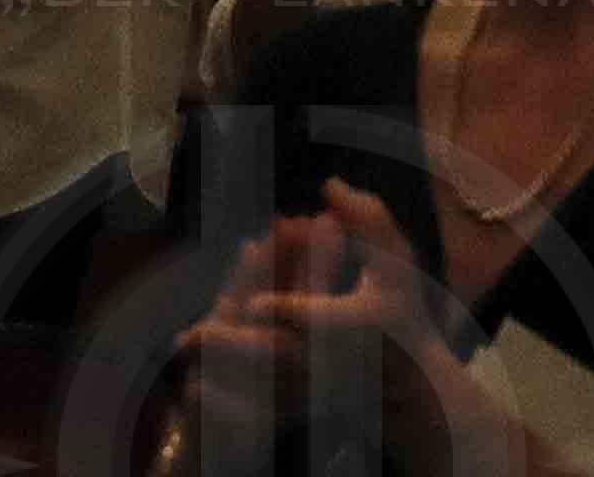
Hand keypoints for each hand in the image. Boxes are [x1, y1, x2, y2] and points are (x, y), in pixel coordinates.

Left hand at [177, 182, 501, 463]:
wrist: (412, 381)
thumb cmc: (402, 309)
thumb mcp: (397, 259)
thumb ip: (368, 218)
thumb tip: (328, 186)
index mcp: (355, 324)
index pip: (317, 320)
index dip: (285, 312)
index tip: (251, 305)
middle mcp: (332, 363)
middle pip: (275, 359)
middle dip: (233, 347)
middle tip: (192, 335)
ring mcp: (314, 392)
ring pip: (256, 385)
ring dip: (217, 365)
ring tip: (180, 345)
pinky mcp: (299, 408)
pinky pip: (253, 405)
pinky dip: (223, 392)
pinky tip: (194, 375)